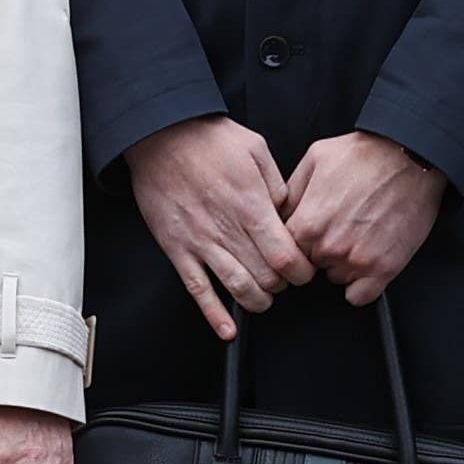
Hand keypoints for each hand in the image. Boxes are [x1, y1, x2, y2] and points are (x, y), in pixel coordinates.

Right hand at [124, 115, 316, 338]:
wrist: (160, 134)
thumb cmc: (207, 139)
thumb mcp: (256, 149)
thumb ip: (278, 185)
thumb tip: (289, 213)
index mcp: (251, 205)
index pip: (287, 257)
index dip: (302, 271)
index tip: (304, 269)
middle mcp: (228, 229)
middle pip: (266, 278)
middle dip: (283, 286)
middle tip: (284, 279)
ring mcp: (201, 242)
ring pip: (238, 289)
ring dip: (257, 301)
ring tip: (263, 296)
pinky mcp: (177, 249)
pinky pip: (197, 290)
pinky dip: (213, 315)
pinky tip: (227, 329)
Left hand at [278, 131, 446, 304]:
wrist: (410, 156)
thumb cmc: (364, 154)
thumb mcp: (314, 159)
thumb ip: (290, 193)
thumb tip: (275, 216)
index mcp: (307, 223)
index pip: (283, 252)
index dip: (292, 242)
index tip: (304, 235)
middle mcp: (329, 248)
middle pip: (309, 266)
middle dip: (317, 251)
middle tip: (336, 227)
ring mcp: (358, 261)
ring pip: (335, 278)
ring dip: (340, 265)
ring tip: (356, 234)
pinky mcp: (385, 269)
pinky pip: (360, 297)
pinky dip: (361, 285)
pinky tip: (365, 260)